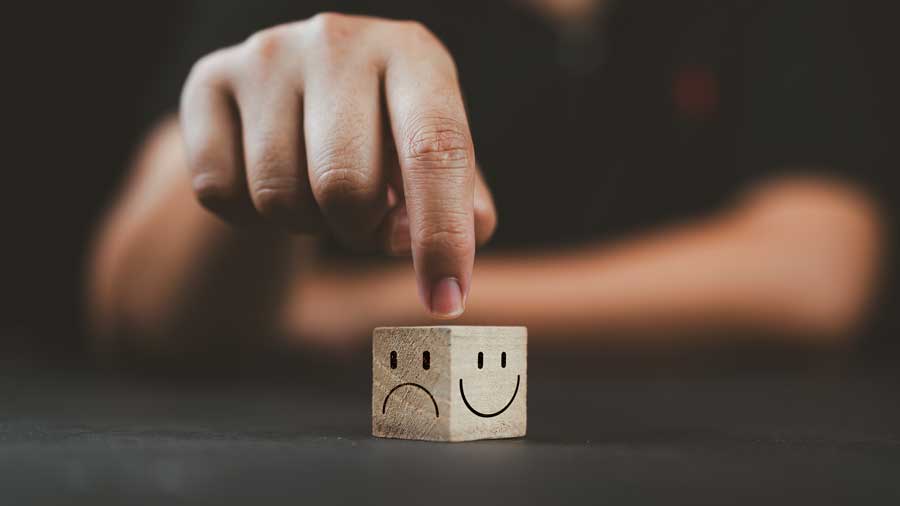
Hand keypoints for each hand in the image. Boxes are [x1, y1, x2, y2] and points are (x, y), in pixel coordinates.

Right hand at [180, 13, 496, 317]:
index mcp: (414, 55)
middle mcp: (339, 41)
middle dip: (358, 229)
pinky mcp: (208, 78)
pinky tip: (267, 180)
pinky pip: (219, 191)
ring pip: (277, 195)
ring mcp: (267, 55)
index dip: (442, 234)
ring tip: (316, 190)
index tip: (445, 300)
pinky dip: (248, 216)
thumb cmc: (384, 136)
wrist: (300, 90)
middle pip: (345, 185)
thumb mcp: (436, 160)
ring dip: (305, 222)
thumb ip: (460, 209)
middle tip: (362, 217)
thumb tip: (430, 259)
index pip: (435, 149)